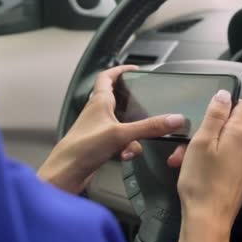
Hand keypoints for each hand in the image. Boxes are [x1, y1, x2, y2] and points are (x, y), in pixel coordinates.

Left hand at [38, 65, 185, 193]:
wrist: (66, 172)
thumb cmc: (83, 148)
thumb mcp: (120, 134)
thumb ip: (148, 127)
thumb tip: (175, 119)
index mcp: (99, 101)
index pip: (107, 76)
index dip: (120, 70)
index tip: (135, 69)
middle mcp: (97, 112)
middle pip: (116, 99)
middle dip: (132, 102)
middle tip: (147, 102)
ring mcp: (98, 129)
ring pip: (122, 123)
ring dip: (133, 131)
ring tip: (137, 139)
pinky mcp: (99, 145)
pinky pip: (119, 141)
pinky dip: (126, 147)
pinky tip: (125, 155)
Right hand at [170, 91, 241, 241]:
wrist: (208, 219)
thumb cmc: (201, 179)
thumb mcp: (201, 141)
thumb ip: (214, 116)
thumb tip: (224, 95)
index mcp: (240, 135)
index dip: (225, 106)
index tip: (206, 116)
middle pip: (229, 128)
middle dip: (205, 133)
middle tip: (183, 147)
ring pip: (224, 146)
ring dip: (204, 149)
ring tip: (182, 163)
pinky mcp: (240, 179)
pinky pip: (225, 162)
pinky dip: (210, 163)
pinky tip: (194, 173)